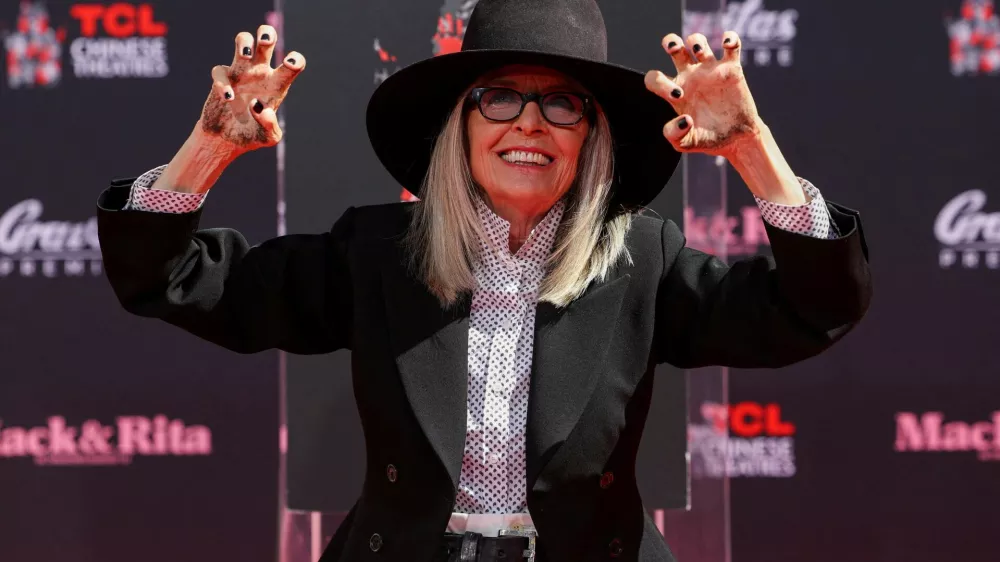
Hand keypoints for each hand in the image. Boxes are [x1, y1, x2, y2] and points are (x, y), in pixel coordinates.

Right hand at [199, 24, 305, 152]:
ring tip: (245, 55)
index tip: (290, 64)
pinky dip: (222, 82)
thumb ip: (270, 125)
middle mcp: (260, 73)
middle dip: (266, 35)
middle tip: (265, 41)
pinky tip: (228, 97)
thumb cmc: (253, 135)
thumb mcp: (267, 138)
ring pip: (242, 41)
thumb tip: (260, 107)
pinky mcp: (221, 79)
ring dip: (243, 42)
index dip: (294, 60)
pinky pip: (220, 71)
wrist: (227, 140)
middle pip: (266, 41)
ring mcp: (240, 73)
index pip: (292, 65)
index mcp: (277, 84)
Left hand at [644, 31, 761, 157]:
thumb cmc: (708, 140)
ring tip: (700, 53)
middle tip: (674, 49)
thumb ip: (675, 135)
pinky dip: (730, 38)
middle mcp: (690, 77)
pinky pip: (731, 45)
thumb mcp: (687, 143)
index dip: (660, 82)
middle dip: (670, 42)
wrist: (737, 140)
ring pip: (697, 42)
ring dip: (697, 41)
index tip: (679, 96)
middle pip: (674, 47)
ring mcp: (710, 70)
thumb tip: (683, 119)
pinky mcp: (732, 69)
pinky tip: (727, 45)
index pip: (654, 78)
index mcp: (675, 92)